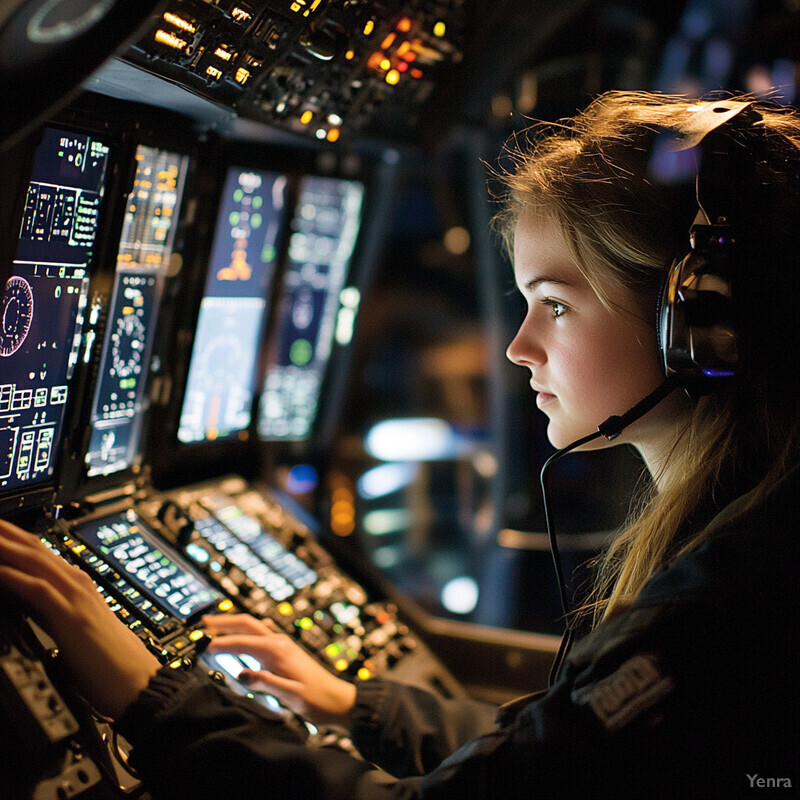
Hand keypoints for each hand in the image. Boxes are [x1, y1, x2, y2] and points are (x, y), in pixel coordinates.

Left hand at [0, 519, 160, 718]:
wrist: (138, 682)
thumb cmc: (113, 666)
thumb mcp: (79, 633)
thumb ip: (60, 615)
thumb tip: (37, 610)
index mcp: (82, 588)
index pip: (43, 555)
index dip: (17, 540)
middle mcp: (80, 585)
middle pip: (36, 549)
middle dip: (7, 533)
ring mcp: (77, 597)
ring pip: (34, 561)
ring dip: (4, 546)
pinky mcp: (70, 615)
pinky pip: (36, 588)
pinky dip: (11, 575)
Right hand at [201, 613, 356, 728]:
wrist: (337, 699)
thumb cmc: (316, 699)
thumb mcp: (290, 695)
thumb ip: (266, 683)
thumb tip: (241, 673)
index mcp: (277, 650)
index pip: (242, 642)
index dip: (220, 643)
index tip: (202, 647)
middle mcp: (279, 642)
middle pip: (247, 624)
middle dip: (224, 622)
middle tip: (203, 623)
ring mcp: (283, 644)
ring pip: (254, 626)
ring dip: (234, 623)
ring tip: (215, 625)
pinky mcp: (285, 650)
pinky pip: (263, 633)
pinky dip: (248, 630)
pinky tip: (246, 632)